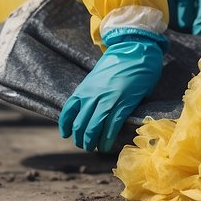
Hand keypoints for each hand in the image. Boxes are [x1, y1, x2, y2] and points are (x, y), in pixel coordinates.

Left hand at [58, 28, 165, 151]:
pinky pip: (111, 128)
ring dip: (92, 143)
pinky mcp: (122, 104)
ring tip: (96, 148)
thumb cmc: (119, 64)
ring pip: (93, 129)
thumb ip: (92, 92)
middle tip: (85, 145)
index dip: (65, 126)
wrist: (135, 52)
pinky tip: (106, 145)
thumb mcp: (97, 76)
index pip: (68, 112)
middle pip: (80, 125)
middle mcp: (92, 96)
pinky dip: (106, 139)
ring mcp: (107, 101)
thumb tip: (90, 108)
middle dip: (81, 139)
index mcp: (84, 88)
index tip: (66, 134)